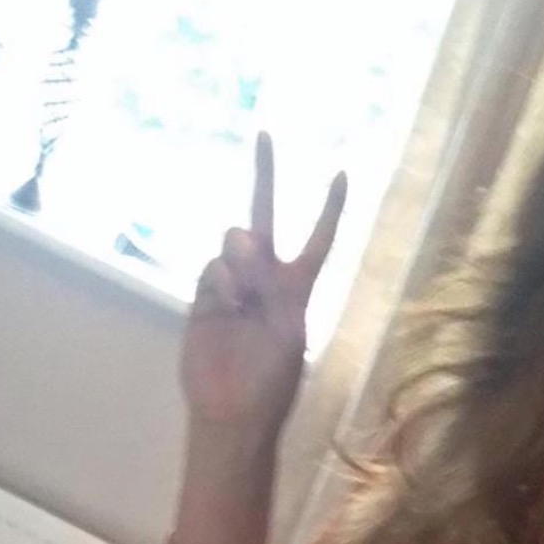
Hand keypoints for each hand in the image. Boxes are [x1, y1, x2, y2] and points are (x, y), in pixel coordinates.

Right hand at [181, 132, 347, 430]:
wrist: (232, 409)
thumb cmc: (272, 380)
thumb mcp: (288, 333)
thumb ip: (268, 285)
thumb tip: (241, 243)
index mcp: (297, 288)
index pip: (317, 240)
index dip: (329, 209)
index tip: (341, 173)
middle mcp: (264, 278)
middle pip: (265, 217)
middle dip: (266, 175)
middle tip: (266, 134)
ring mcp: (231, 285)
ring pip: (234, 242)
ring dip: (242, 258)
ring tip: (244, 296)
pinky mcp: (203, 297)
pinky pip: (212, 268)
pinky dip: (223, 280)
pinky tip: (227, 306)